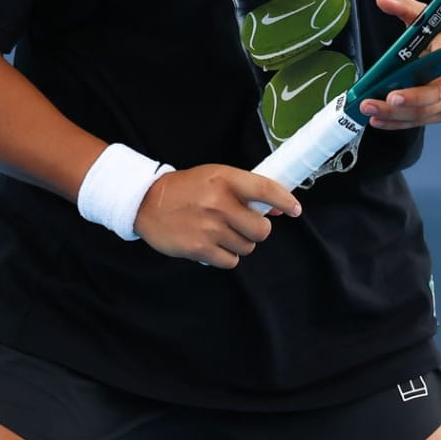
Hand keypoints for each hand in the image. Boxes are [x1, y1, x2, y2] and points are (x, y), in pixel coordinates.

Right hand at [134, 165, 299, 269]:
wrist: (145, 203)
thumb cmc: (185, 189)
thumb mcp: (214, 178)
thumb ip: (245, 191)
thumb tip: (277, 209)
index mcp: (224, 179)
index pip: (266, 189)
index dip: (285, 201)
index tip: (295, 209)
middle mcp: (219, 203)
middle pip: (262, 230)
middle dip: (256, 231)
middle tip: (240, 225)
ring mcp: (209, 227)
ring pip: (247, 247)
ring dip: (238, 243)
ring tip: (219, 232)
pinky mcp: (199, 248)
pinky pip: (230, 261)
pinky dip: (224, 256)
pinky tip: (211, 244)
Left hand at [361, 0, 440, 128]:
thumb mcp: (427, 20)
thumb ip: (406, 8)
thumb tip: (384, 0)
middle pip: (434, 96)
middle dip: (409, 100)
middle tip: (384, 99)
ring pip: (424, 113)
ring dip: (396, 115)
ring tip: (371, 110)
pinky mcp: (439, 114)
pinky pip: (418, 122)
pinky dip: (397, 123)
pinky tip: (378, 121)